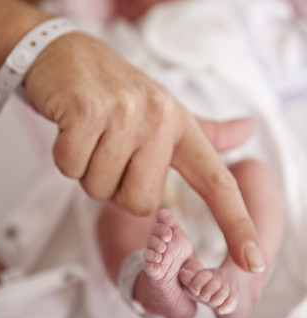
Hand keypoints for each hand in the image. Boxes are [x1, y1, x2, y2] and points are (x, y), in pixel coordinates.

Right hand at [24, 32, 264, 272]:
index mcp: (182, 126)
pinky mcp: (85, 111)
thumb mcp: (166, 109)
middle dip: (117, 188)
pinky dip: (65, 158)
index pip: (217, 182)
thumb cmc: (116, 91)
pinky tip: (70, 130)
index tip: (252, 262)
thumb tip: (248, 129)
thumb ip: (205, 130)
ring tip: (91, 137)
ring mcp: (122, 114)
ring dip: (89, 172)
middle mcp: (158, 119)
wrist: (66, 55)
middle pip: (140, 202)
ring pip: (100, 189)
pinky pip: (71, 169)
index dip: (237, 224)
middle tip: (110, 151)